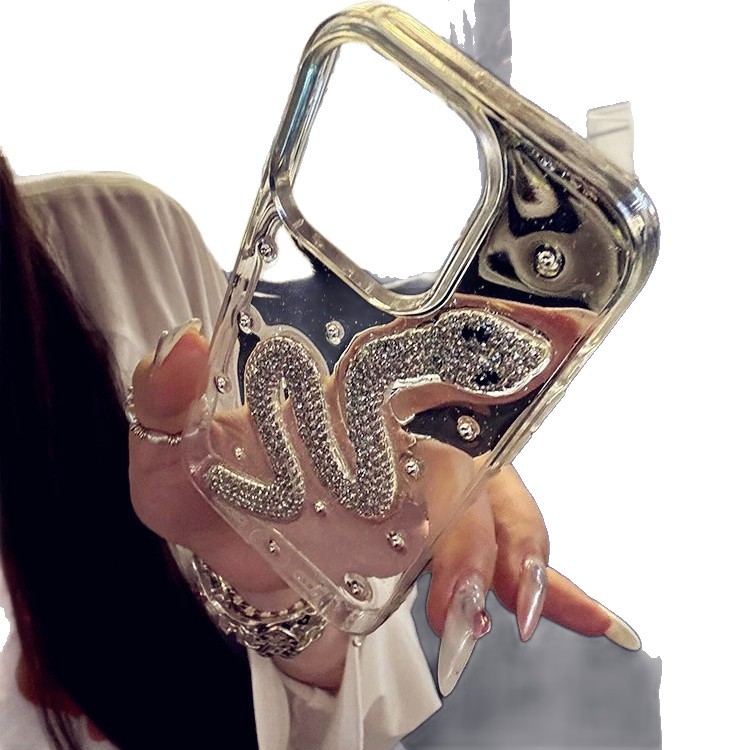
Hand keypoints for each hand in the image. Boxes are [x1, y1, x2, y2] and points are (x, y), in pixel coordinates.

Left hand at [128, 321, 638, 695]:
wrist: (234, 555)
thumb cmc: (209, 494)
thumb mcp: (174, 454)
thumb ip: (167, 401)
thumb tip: (183, 340)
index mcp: (355, 402)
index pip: (424, 383)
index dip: (456, 401)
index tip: (452, 455)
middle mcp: (406, 440)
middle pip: (472, 468)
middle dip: (479, 534)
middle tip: (457, 597)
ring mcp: (431, 496)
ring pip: (503, 515)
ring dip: (517, 564)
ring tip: (508, 618)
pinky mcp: (439, 545)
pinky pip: (509, 557)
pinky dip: (557, 586)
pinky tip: (586, 616)